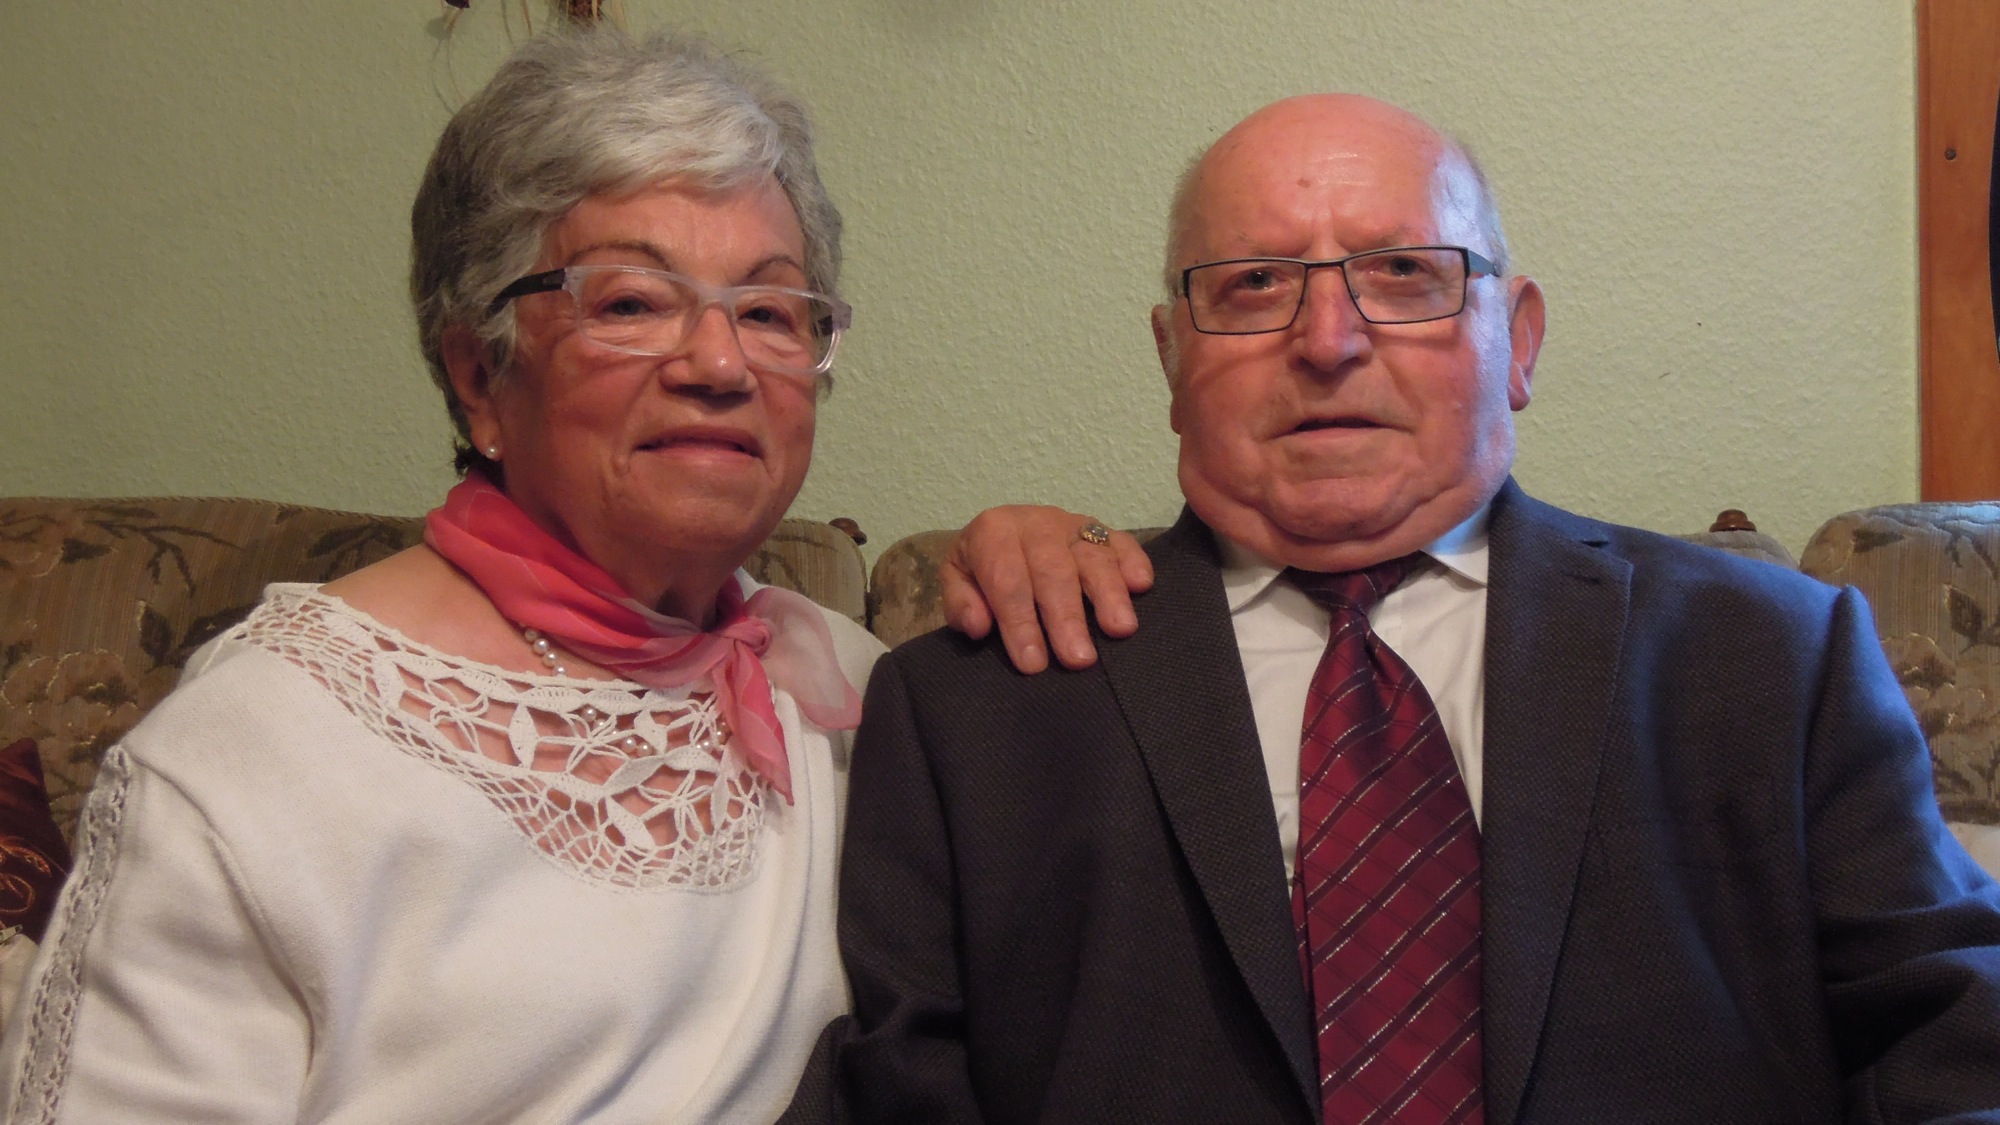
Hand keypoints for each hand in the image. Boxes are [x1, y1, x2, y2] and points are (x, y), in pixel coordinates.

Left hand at [940, 506, 1154, 672]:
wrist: (999, 536)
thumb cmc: (981, 569)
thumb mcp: (957, 582)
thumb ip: (961, 605)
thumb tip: (978, 624)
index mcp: (993, 531)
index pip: (1007, 579)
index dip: (1020, 622)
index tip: (1033, 663)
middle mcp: (1036, 522)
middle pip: (1054, 569)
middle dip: (1066, 617)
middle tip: (1079, 659)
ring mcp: (1072, 524)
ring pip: (1093, 556)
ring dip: (1108, 594)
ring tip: (1120, 630)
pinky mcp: (1101, 530)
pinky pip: (1122, 541)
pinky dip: (1134, 561)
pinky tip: (1141, 585)